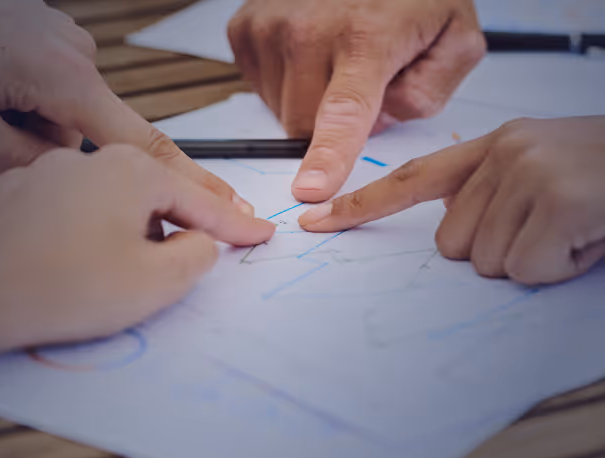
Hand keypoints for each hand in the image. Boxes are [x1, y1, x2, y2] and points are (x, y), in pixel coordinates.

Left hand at [0, 0, 251, 211]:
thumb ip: (25, 162)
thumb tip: (64, 170)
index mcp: (66, 79)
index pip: (147, 147)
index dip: (190, 184)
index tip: (228, 208)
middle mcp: (74, 55)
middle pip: (91, 134)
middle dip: (45, 148)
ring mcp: (58, 41)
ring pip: (63, 114)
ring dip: (25, 126)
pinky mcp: (40, 37)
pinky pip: (47, 89)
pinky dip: (19, 102)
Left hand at [0, 146, 275, 356]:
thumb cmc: (66, 289)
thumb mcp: (154, 283)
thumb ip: (196, 256)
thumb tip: (199, 242)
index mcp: (129, 170)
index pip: (197, 199)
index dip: (233, 222)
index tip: (258, 233)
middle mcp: (83, 156)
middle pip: (148, 188)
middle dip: (179, 215)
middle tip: (204, 237)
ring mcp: (37, 172)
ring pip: (98, 195)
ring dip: (121, 221)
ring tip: (122, 256)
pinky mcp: (2, 195)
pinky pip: (54, 208)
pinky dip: (72, 227)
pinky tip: (66, 255)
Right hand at [228, 0, 485, 202]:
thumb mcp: (455, 38)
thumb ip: (430, 92)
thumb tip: (378, 121)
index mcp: (366, 36)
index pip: (344, 111)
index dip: (328, 156)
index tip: (310, 189)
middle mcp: (307, 29)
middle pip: (303, 126)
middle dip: (330, 122)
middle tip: (361, 79)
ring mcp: (268, 26)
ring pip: (280, 110)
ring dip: (307, 100)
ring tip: (334, 57)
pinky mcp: (245, 27)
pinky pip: (261, 87)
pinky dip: (284, 80)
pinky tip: (308, 52)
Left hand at [298, 117, 604, 284]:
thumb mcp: (544, 171)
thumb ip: (491, 196)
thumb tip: (457, 243)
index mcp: (494, 146)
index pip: (411, 177)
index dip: (361, 203)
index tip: (315, 220)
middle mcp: (503, 152)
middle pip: (452, 244)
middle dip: (500, 251)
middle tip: (553, 228)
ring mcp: (528, 172)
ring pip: (487, 262)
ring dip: (535, 260)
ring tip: (576, 227)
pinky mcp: (556, 198)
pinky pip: (525, 270)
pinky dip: (559, 268)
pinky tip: (588, 237)